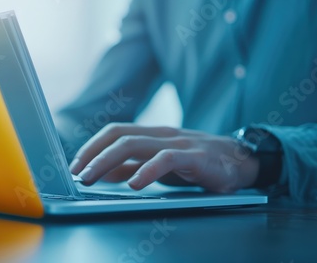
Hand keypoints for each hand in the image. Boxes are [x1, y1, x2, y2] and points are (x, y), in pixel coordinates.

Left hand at [69, 123, 259, 192]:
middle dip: (93, 154)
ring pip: (135, 144)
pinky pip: (166, 160)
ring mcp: (178, 143)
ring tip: (92, 177)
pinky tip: (134, 184)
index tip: (75, 165)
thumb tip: (104, 173)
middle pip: (119, 136)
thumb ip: (133, 166)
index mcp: (151, 135)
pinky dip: (147, 171)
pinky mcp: (195, 156)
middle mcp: (161, 134)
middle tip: (77, 174)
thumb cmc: (197, 162)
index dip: (92, 146)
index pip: (114, 132)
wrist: (241, 160)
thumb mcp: (159, 164)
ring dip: (108, 161)